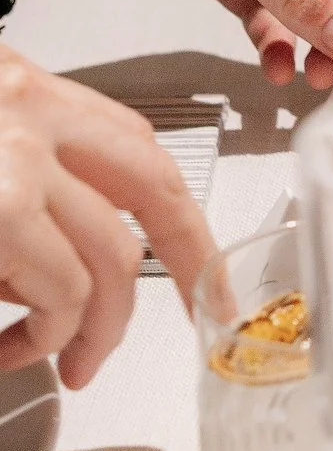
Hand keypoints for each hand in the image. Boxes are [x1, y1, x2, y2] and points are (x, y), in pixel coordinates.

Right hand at [0, 51, 218, 383]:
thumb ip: (20, 184)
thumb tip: (58, 269)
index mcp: (21, 90)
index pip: (134, 141)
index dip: (174, 202)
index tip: (196, 252)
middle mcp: (26, 113)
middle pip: (154, 189)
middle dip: (185, 261)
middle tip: (188, 313)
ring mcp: (11, 165)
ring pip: (108, 260)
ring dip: (90, 328)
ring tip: (54, 360)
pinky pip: (56, 294)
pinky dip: (42, 337)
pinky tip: (5, 352)